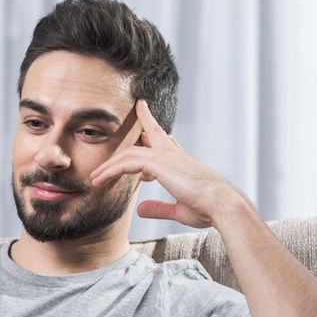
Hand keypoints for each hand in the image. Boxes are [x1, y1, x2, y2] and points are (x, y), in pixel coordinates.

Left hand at [89, 99, 236, 228]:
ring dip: (110, 164)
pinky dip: (111, 170)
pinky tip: (99, 179)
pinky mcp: (159, 163)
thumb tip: (140, 209)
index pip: (167, 141)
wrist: (221, 205)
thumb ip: (159, 207)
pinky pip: (128, 163)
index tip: (149, 126)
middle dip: (144, 120)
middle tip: (138, 107)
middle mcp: (174, 155)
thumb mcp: (179, 209)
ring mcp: (166, 156)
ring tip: (94, 176)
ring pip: (131, 153)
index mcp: (181, 163)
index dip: (156, 132)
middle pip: (153, 133)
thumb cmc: (207, 208)